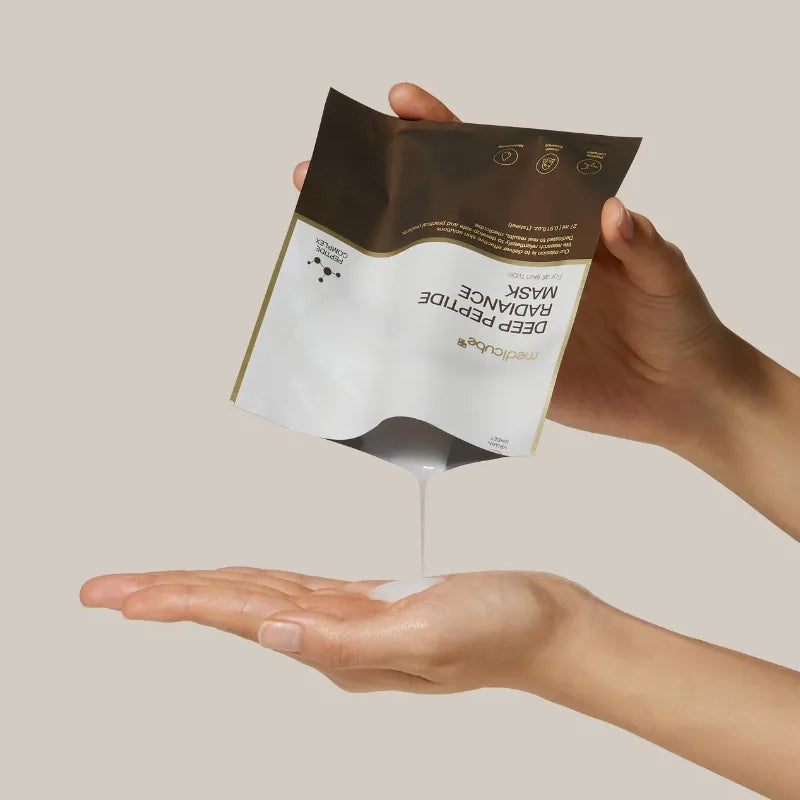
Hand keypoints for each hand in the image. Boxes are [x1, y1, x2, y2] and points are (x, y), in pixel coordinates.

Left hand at [80, 568, 588, 695]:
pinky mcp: (370, 603)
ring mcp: (350, 622)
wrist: (545, 623)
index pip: (241, 616)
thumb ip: (348, 639)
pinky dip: (255, 584)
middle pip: (234, 610)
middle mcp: (334, 637)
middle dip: (167, 598)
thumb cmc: (501, 627)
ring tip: (151, 592)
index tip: (120, 598)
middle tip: (105, 593)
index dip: (179, 601)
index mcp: (340, 646)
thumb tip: (271, 632)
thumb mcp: (429, 633)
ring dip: (202, 592)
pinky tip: (239, 585)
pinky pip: (294, 590)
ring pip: (258, 600)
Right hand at [293, 83, 748, 453]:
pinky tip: (370, 326)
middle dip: (384, 191)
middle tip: (328, 171)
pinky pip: (448, 346)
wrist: (679, 397)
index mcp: (547, 227)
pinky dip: (410, 338)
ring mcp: (500, 314)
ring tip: (331, 243)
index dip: (445, 135)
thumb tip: (614, 212)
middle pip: (440, 220)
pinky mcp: (499, 363)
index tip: (402, 104)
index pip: (490, 170)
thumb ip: (645, 245)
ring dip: (381, 262)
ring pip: (433, 281)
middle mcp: (513, 265)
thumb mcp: (667, 275)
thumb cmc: (680, 323)